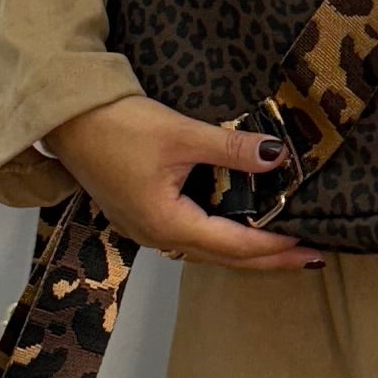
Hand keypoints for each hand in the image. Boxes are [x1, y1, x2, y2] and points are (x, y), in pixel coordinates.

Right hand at [42, 95, 326, 272]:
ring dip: (244, 251)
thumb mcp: (181, 134)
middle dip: (268, 260)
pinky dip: (219, 235)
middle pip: (223, 258)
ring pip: (206, 250)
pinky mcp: (139, 214)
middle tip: (310, 259)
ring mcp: (145, 228)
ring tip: (280, 247)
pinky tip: (236, 226)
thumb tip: (278, 157)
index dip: (274, 247)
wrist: (67, 117)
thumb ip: (231, 149)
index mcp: (167, 223)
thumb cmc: (116, 125)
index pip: (235, 246)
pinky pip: (189, 235)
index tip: (309, 246)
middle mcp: (156, 236)